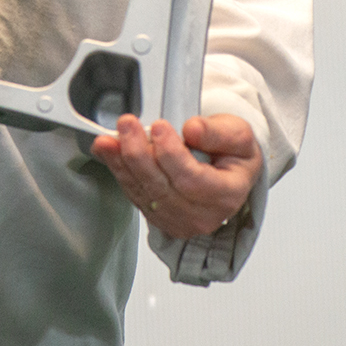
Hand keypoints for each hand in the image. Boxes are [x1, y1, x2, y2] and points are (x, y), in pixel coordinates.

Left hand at [92, 114, 261, 239]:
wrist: (228, 170)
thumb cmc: (233, 152)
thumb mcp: (237, 134)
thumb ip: (217, 132)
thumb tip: (193, 129)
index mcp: (227, 195)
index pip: (192, 179)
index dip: (171, 154)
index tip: (159, 126)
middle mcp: (202, 215)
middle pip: (162, 188)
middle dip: (139, 154)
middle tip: (127, 125)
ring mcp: (178, 220)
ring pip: (143, 193)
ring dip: (122, 163)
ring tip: (109, 138)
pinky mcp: (159, 218)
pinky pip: (134, 195)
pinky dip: (118, 171)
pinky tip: (108, 151)